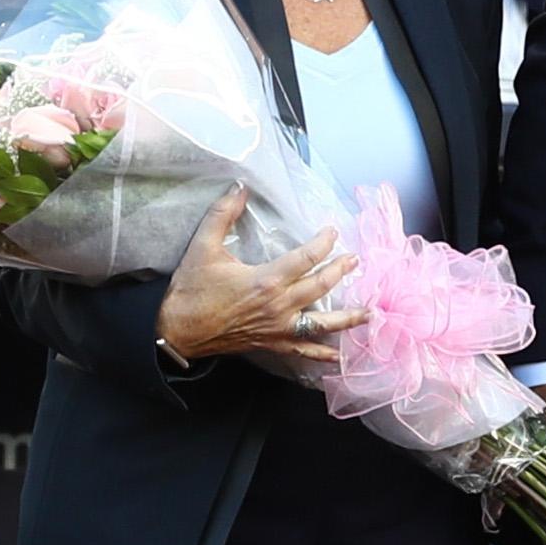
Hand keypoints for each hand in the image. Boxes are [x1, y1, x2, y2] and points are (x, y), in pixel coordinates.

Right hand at [155, 188, 370, 362]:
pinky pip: (303, 350)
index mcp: (266, 280)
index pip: (307, 258)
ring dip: (348, 318)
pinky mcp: (272, 343)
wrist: (176, 331)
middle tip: (356, 260)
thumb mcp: (203, 247)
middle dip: (342, 271)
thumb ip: (222, 214)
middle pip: (321, 286)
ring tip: (369, 312)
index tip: (333, 231)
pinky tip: (338, 358)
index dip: (324, 242)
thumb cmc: (191, 290)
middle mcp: (279, 306)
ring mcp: (278, 328)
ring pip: (322, 323)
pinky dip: (322, 354)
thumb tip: (239, 186)